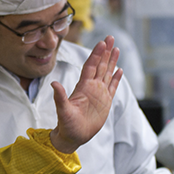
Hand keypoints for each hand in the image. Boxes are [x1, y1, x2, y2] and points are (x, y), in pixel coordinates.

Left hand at [49, 36, 121, 153]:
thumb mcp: (63, 111)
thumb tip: (54, 84)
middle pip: (100, 65)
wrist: (72, 136)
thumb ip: (60, 97)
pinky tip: (120, 70)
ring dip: (111, 61)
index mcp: (83, 87)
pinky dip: (116, 78)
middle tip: (110, 37)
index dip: (96, 54)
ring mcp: (99, 94)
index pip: (91, 66)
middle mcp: (91, 87)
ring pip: (107, 73)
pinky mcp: (105, 102)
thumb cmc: (66, 124)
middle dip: (105, 51)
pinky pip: (112, 87)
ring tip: (116, 48)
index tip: (101, 43)